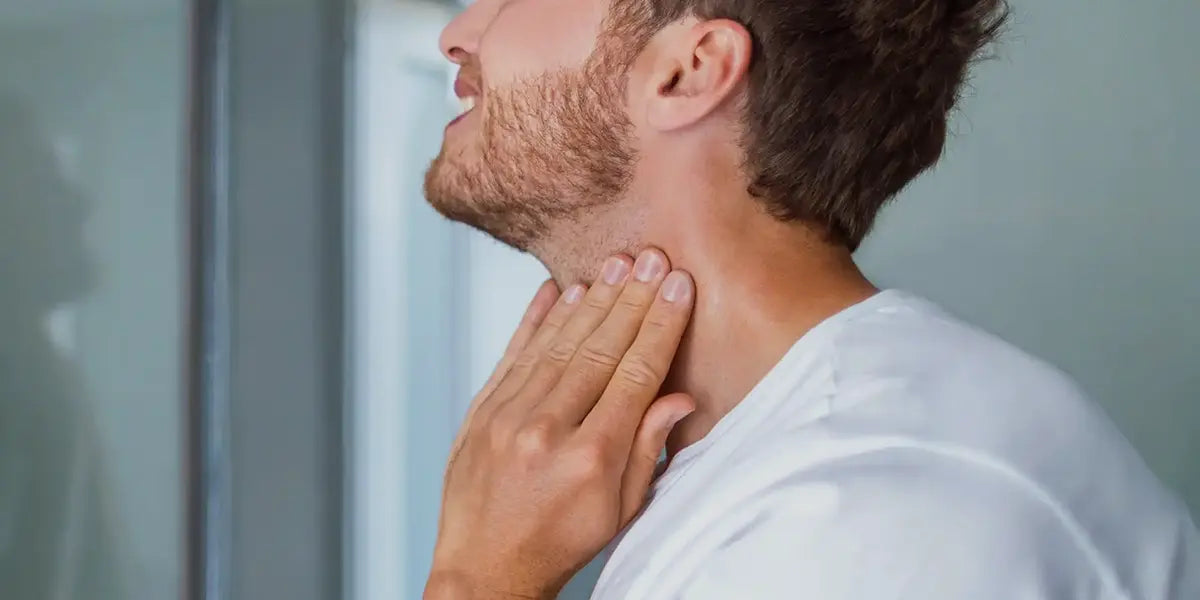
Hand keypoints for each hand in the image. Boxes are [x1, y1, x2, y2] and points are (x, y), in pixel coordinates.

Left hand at [425, 249, 695, 599]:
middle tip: (653, 258)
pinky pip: (513, 354)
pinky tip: (558, 290)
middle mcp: (547, 430)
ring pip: (558, 343)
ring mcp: (508, 417)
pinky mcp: (481, 412)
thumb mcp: (620, 509)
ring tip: (617, 265)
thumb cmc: (557, 544)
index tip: (679, 288)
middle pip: (600, 348)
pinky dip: (537, 319)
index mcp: (590, 458)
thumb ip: (648, 449)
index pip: (635, 374)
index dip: (661, 326)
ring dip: (592, 299)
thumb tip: (679, 398)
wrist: (484, 569)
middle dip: (632, 299)